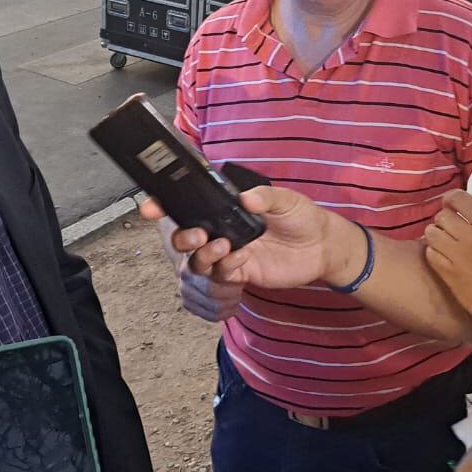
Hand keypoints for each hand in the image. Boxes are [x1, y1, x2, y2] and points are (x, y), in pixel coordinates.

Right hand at [138, 186, 352, 290]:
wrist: (321, 246)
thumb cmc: (301, 216)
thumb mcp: (286, 200)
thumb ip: (266, 197)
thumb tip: (245, 199)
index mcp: (225, 206)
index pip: (189, 203)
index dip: (164, 205)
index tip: (150, 207)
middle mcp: (221, 228)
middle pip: (184, 235)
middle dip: (181, 236)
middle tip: (197, 235)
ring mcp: (229, 252)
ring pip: (197, 259)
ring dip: (203, 254)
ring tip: (222, 246)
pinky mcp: (240, 271)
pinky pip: (220, 273)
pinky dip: (225, 266)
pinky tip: (241, 257)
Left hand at [423, 179, 471, 340]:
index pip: (457, 199)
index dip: (452, 200)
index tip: (455, 208)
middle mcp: (471, 238)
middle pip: (441, 216)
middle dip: (444, 219)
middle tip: (452, 229)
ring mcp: (459, 258)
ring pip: (431, 235)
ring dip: (436, 236)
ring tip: (446, 243)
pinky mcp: (451, 278)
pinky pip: (430, 256)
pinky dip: (433, 254)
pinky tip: (444, 259)